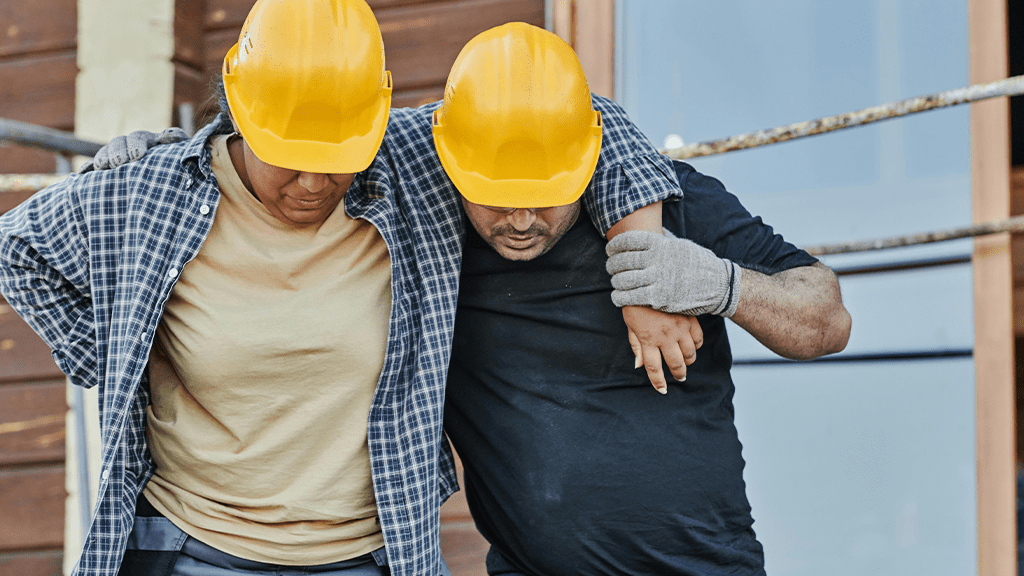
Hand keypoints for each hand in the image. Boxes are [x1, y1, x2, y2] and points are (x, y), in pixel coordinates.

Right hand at [81, 128, 188, 171]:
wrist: (173, 181)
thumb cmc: (178, 164)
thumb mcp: (181, 152)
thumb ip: (176, 141)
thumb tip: (168, 136)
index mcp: (148, 140)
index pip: (138, 138)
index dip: (136, 145)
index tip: (138, 156)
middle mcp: (130, 146)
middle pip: (118, 144)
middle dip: (117, 152)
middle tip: (119, 163)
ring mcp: (117, 157)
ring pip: (105, 153)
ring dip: (102, 159)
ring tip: (102, 167)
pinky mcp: (108, 170)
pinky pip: (94, 167)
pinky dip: (89, 169)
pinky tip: (84, 174)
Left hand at [606, 230, 741, 316]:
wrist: (718, 285)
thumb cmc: (698, 263)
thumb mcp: (681, 244)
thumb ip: (663, 238)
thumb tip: (651, 228)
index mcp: (661, 244)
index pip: (629, 240)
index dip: (615, 245)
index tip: (610, 249)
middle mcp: (657, 260)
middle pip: (623, 260)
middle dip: (612, 264)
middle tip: (610, 267)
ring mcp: (657, 279)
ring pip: (624, 280)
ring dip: (616, 281)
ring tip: (615, 282)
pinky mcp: (659, 298)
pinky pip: (631, 297)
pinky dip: (620, 298)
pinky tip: (618, 297)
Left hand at [622, 306, 702, 393]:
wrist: (650, 277)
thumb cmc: (636, 302)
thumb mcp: (630, 323)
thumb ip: (636, 345)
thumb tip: (638, 366)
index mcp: (648, 338)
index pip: (653, 368)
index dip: (658, 382)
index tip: (662, 390)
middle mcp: (665, 336)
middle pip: (676, 364)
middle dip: (678, 374)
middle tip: (679, 377)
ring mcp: (680, 328)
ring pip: (690, 354)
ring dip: (688, 361)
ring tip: (685, 362)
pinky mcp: (690, 319)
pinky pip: (698, 339)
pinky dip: (696, 346)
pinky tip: (692, 345)